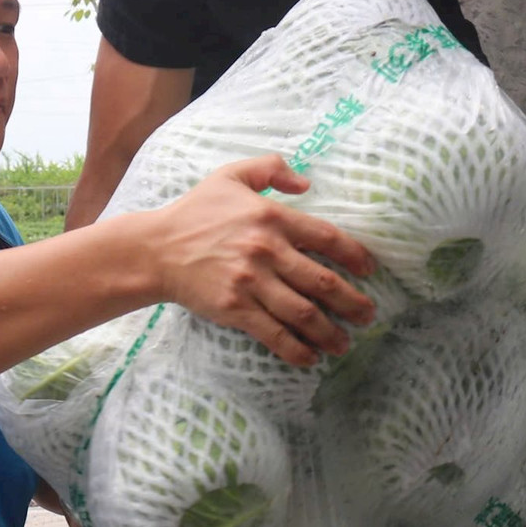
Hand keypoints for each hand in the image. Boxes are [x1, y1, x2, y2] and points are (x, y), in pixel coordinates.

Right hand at [148, 154, 377, 367]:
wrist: (155, 249)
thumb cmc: (196, 211)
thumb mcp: (232, 175)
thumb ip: (272, 168)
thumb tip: (308, 182)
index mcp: (271, 216)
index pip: (327, 238)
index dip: (355, 255)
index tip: (370, 270)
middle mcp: (266, 250)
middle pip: (323, 282)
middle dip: (353, 302)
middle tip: (369, 314)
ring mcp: (251, 282)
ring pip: (303, 313)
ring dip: (330, 332)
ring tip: (346, 343)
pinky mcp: (235, 309)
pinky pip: (274, 333)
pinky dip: (296, 349)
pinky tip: (311, 358)